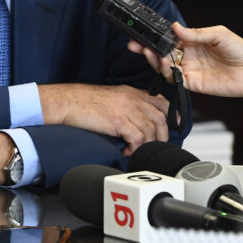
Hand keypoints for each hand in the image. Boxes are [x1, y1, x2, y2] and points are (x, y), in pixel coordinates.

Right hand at [39, 84, 168, 155]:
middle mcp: (131, 99)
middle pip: (160, 118)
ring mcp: (126, 109)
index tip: (174, 125)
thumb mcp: (111, 98)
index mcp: (131, 92)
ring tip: (135, 150)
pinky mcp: (118, 121)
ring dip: (147, 145)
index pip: (160, 101)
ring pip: (151, 130)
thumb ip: (126, 105)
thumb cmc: (84, 102)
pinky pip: (137, 138)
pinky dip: (134, 148)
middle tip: (154, 146)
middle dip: (162, 136)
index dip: (171, 115)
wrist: (67, 101)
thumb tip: (136, 123)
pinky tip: (126, 150)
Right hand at [127, 22, 242, 98]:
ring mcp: (188, 69)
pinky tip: (165, 65)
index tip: (144, 33)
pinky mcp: (191, 83)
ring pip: (164, 65)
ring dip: (154, 60)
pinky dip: (166, 73)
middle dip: (147, 48)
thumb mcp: (219, 34)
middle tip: (135, 45)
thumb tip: (176, 27)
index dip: (155, 36)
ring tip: (150, 53)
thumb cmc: (241, 52)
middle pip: (161, 52)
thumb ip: (196, 32)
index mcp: (193, 41)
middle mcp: (188, 55)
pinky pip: (173, 79)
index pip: (168, 38)